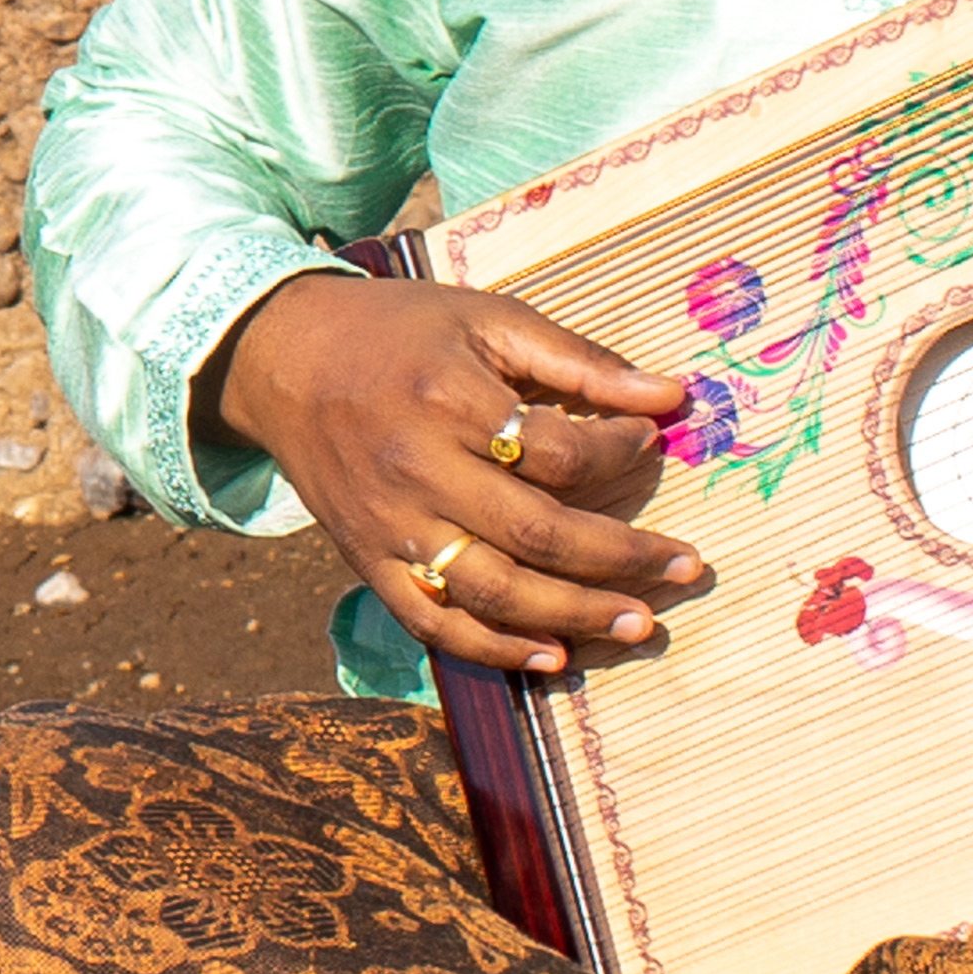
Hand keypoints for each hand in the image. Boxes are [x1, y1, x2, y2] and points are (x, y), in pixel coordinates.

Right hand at [214, 271, 708, 676]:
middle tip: (688, 568)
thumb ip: (577, 359)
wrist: (284, 359)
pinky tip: (553, 656)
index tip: (654, 440)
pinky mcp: (367, 562)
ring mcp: (389, 526)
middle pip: (536, 534)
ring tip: (641, 623)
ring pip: (493, 592)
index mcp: (450, 399)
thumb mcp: (485, 317)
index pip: (555, 451)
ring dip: (575, 615)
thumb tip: (669, 397)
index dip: (618, 453)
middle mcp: (417, 470)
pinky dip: (495, 649)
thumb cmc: (399, 332)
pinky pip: (435, 621)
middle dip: (622, 558)